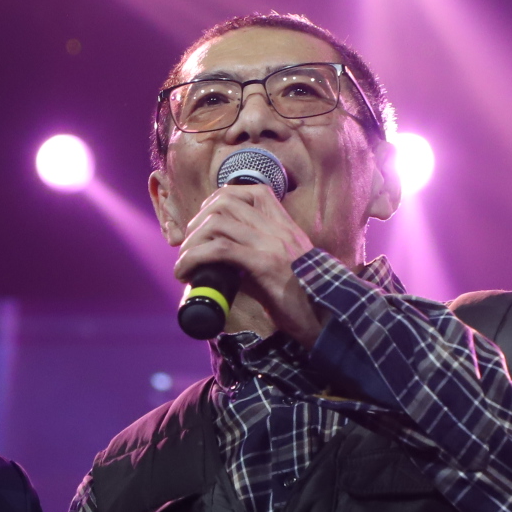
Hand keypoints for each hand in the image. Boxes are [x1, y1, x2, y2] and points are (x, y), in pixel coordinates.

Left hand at [170, 182, 321, 342]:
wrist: (328, 320)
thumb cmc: (304, 301)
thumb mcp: (282, 270)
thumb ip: (256, 260)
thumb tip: (222, 265)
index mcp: (286, 227)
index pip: (253, 192)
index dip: (221, 199)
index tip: (206, 221)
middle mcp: (279, 229)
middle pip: (226, 201)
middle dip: (198, 220)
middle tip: (188, 245)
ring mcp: (272, 244)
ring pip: (218, 223)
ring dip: (192, 241)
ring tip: (184, 261)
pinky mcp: (264, 264)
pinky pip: (220, 250)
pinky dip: (194, 258)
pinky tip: (185, 272)